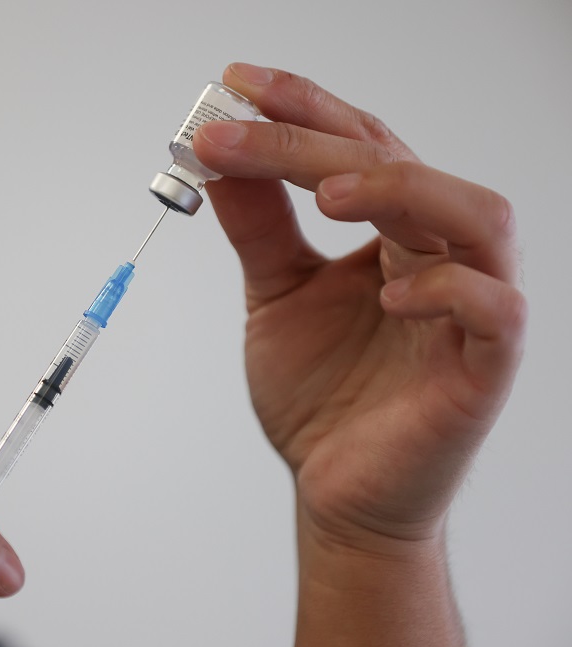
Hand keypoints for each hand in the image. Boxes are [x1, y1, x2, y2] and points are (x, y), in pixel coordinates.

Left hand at [192, 63, 525, 549]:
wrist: (334, 491)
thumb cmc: (320, 396)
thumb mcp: (275, 297)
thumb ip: (260, 229)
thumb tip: (222, 159)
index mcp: (391, 233)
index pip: (361, 146)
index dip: (305, 107)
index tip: (237, 83)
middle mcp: (437, 256)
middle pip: (399, 165)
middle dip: (312, 141)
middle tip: (234, 132)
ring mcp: (469, 309)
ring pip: (475, 216)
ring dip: (398, 188)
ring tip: (323, 194)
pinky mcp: (484, 368)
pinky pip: (495, 309)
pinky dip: (447, 289)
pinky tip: (387, 294)